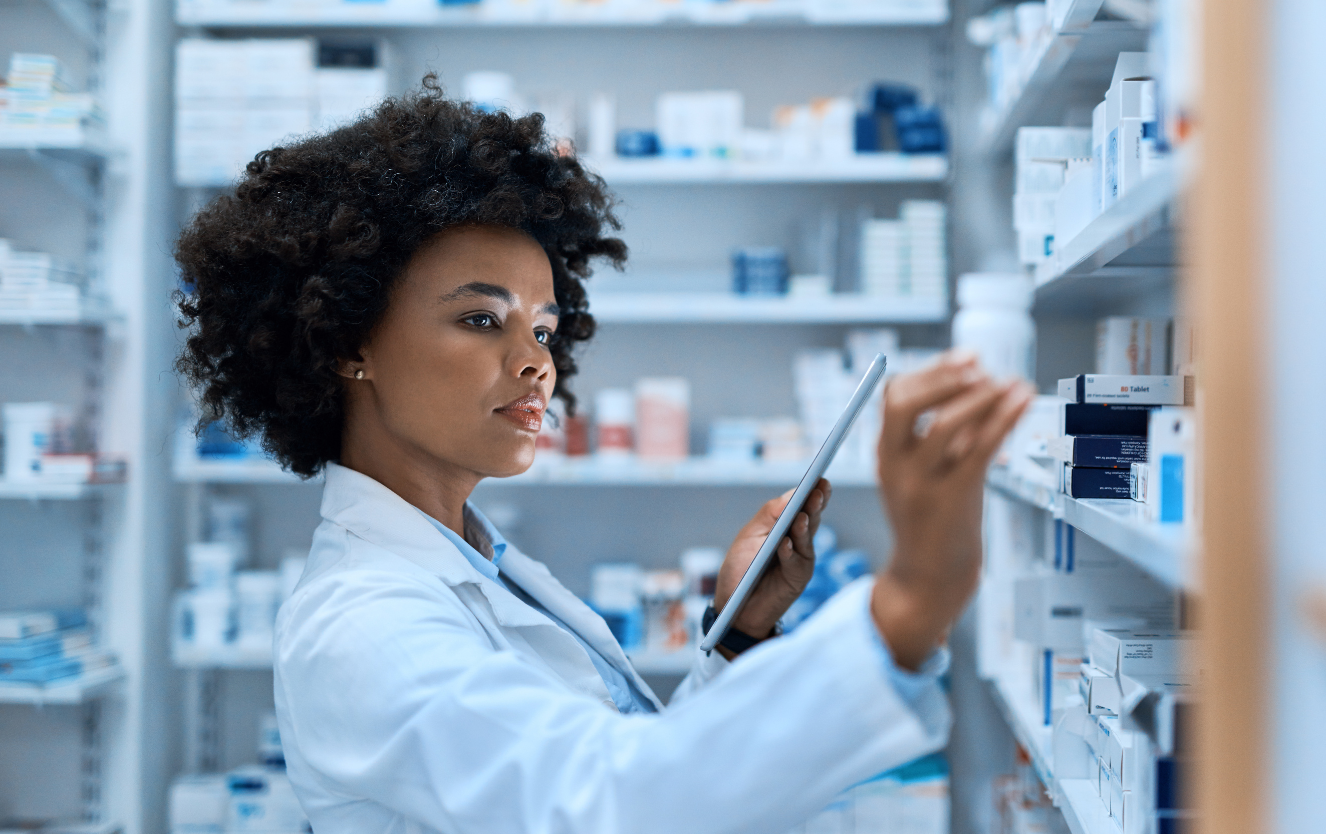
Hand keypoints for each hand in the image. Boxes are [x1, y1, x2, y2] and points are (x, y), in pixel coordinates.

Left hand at [711, 479, 831, 658]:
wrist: (735, 606)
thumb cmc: (740, 569)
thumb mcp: (749, 536)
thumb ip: (770, 514)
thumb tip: (793, 493)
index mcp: (785, 526)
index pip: (802, 505)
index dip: (812, 492)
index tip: (819, 478)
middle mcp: (797, 540)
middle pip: (810, 518)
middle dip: (815, 504)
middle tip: (819, 490)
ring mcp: (800, 559)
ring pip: (806, 538)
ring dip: (804, 525)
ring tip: (802, 514)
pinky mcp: (798, 578)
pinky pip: (795, 562)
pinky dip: (789, 552)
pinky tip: (785, 543)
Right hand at [872, 351, 1033, 669]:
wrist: (929, 579)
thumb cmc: (934, 520)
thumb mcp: (925, 472)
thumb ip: (943, 433)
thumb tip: (979, 382)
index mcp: (886, 453)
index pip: (894, 395)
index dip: (931, 371)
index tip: (968, 360)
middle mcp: (896, 464)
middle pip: (904, 402)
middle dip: (943, 376)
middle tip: (981, 366)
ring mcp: (921, 483)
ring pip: (945, 424)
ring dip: (983, 396)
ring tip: (1014, 383)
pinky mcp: (953, 500)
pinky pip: (979, 449)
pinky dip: (1005, 418)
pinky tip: (1024, 401)